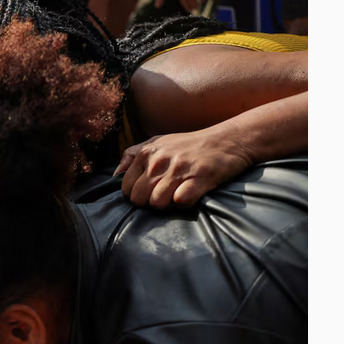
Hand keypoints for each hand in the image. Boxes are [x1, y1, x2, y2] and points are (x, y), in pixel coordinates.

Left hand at [116, 126, 254, 207]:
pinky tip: (191, 194)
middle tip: (166, 194)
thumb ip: (132, 155)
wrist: (229, 139)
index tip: (151, 190)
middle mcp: (160, 160)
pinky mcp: (200, 178)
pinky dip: (185, 203)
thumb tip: (114, 174)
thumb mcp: (158, 142)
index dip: (137, 194)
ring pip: (157, 203)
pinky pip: (181, 202)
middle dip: (150, 202)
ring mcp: (180, 169)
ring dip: (168, 205)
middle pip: (139, 199)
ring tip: (179, 193)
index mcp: (147, 153)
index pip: (126, 188)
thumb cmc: (190, 145)